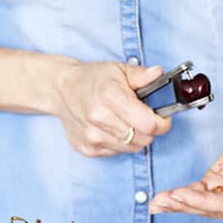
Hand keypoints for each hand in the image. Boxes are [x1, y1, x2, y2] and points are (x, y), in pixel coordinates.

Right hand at [50, 62, 172, 156]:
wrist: (61, 91)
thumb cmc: (92, 79)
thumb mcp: (119, 69)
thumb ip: (141, 74)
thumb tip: (158, 74)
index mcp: (110, 96)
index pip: (149, 124)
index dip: (161, 122)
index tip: (159, 116)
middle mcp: (100, 118)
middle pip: (144, 139)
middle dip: (149, 129)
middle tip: (141, 116)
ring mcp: (92, 136)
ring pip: (133, 148)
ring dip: (135, 137)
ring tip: (125, 121)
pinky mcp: (88, 148)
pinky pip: (117, 152)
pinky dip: (120, 143)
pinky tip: (111, 128)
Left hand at [148, 120, 222, 221]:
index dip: (200, 202)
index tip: (180, 196)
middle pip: (206, 207)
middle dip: (183, 205)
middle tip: (161, 202)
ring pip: (198, 202)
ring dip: (177, 203)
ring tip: (156, 204)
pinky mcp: (216, 184)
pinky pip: (195, 191)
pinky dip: (179, 195)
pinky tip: (163, 199)